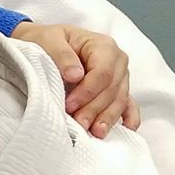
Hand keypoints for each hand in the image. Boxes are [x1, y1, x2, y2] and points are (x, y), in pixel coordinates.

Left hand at [10, 22, 139, 136]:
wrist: (46, 44)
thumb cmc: (48, 41)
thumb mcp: (49, 41)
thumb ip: (62, 56)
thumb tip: (76, 75)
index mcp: (104, 46)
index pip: (103, 73)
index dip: (88, 92)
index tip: (69, 105)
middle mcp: (117, 61)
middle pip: (112, 89)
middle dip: (95, 109)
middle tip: (79, 124)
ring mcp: (120, 77)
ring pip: (119, 100)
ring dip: (108, 118)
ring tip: (95, 133)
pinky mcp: (117, 90)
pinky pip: (128, 104)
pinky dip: (128, 117)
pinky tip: (126, 129)